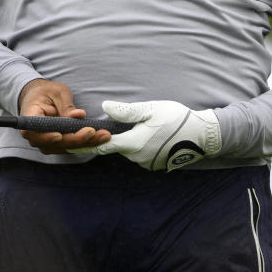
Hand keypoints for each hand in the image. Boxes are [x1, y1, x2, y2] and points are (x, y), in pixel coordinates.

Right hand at [17, 79, 112, 154]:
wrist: (39, 97)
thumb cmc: (46, 92)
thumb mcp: (56, 92)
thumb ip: (66, 105)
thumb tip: (78, 115)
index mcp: (30, 118)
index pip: (35, 132)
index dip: (47, 136)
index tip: (60, 135)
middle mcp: (35, 135)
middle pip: (54, 143)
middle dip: (76, 139)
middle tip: (93, 132)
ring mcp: (46, 142)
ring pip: (65, 148)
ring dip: (85, 143)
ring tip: (103, 135)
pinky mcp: (57, 144)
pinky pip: (71, 147)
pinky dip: (86, 143)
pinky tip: (100, 138)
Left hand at [71, 100, 221, 170]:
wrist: (204, 136)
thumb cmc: (177, 119)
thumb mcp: (151, 109)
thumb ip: (127, 111)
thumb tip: (105, 107)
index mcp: (134, 143)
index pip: (102, 146)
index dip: (84, 144)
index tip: (67, 145)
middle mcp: (138, 158)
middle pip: (117, 146)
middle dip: (112, 137)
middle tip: (117, 122)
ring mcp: (148, 163)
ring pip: (130, 150)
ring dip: (130, 139)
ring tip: (144, 125)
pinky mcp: (157, 164)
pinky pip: (141, 154)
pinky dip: (141, 144)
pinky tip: (153, 133)